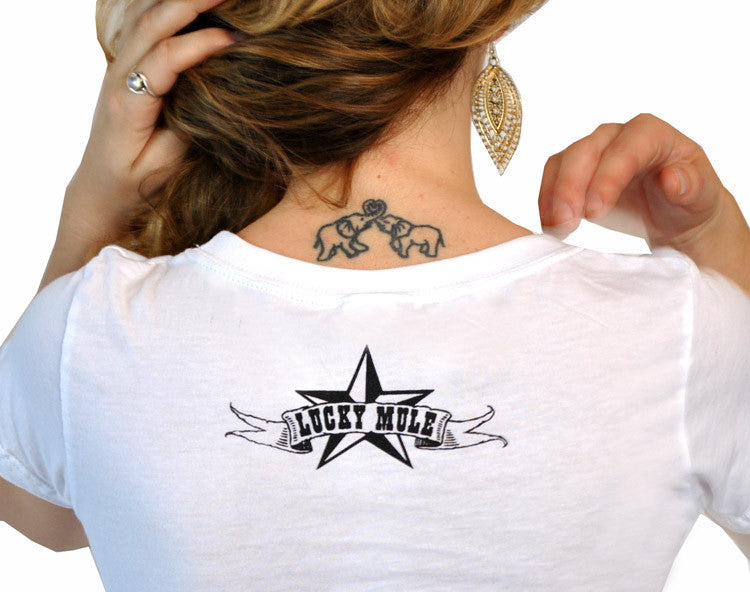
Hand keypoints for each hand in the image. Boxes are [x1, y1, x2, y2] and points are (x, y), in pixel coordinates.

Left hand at [65, 0, 237, 238]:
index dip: (200, 44)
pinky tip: (191, 4)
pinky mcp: (125, 66)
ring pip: (145, 16)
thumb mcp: (165, 164)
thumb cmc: (134, 181)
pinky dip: (168, 8)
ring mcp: (119, 67)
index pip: (165, 59)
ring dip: (181, 0)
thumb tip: (214, 92)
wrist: (100, 186)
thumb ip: (186, 125)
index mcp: (129, 103)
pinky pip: (145, 24)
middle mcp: (119, 76)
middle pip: (152, 23)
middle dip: (191, 2)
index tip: (234, 39)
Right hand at [538, 112, 731, 250]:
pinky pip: (552, 179)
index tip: (594, 212)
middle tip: (567, 222)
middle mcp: (617, 136)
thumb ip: (691, 185)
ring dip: (553, 196)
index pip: (625, 148)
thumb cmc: (689, 200)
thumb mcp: (701, 196)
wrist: (674, 214)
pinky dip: (547, 202)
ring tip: (556, 228)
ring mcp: (593, 152)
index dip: (607, 177)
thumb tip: (671, 179)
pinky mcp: (575, 172)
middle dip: (571, 187)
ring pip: (562, 162)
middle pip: (585, 150)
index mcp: (652, 134)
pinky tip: (551, 225)